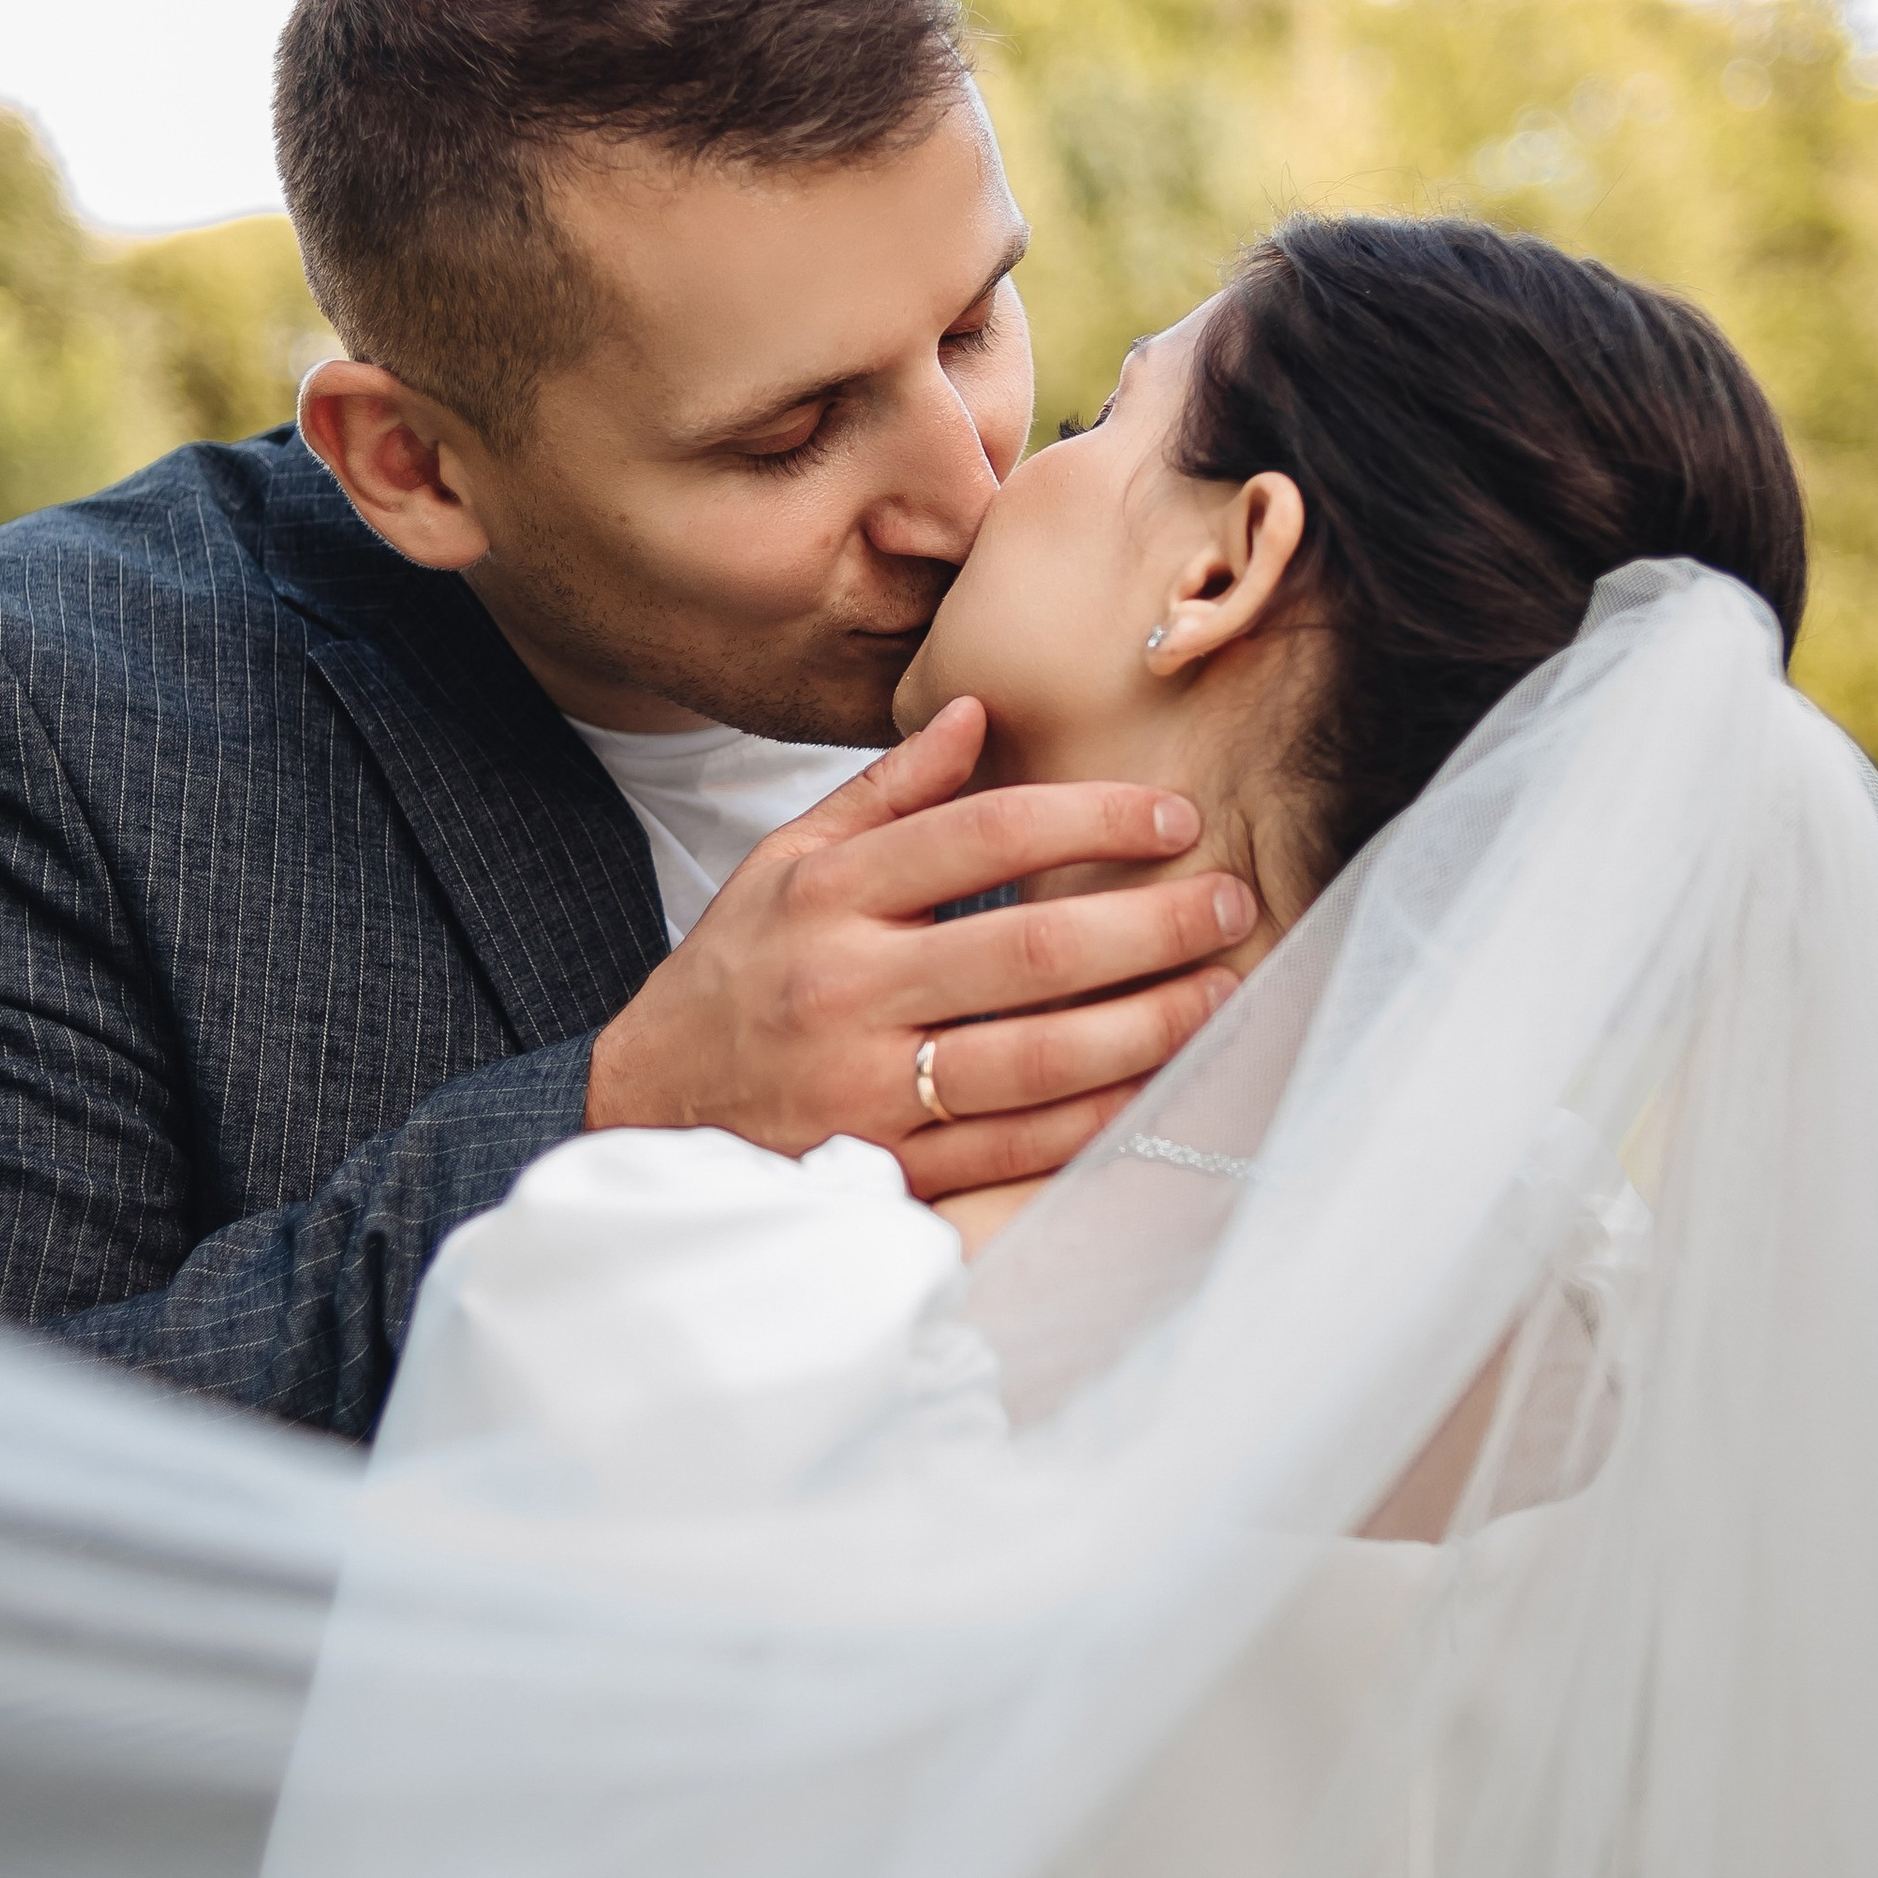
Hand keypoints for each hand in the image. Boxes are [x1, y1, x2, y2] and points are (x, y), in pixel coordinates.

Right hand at [586, 697, 1254, 1195]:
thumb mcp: (782, 863)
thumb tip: (973, 710)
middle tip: (1230, 900)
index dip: (1090, 817)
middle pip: (1027, 950)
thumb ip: (884, 793)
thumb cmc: (732, 978)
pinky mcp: (887, 1168)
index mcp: (827, 896)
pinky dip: (1094, 1117)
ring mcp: (868, 1088)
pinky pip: (1014, 1146)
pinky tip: (1155, 1083)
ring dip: (1145, 1027)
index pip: (980, 835)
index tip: (1172, 813)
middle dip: (1149, 924)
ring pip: (1033, 1059)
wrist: (646, 1112)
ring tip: (1217, 991)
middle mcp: (848, 988)